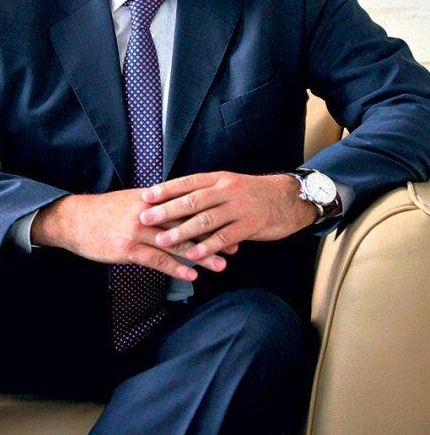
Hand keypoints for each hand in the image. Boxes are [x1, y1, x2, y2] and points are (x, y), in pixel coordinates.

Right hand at [31, 189, 232, 281]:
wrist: (75, 219)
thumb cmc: (105, 212)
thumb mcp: (133, 200)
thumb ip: (158, 204)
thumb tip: (182, 206)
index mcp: (152, 198)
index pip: (188, 205)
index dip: (212, 214)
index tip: (231, 222)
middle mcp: (148, 212)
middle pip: (188, 224)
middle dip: (214, 235)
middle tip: (237, 244)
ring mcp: (138, 231)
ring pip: (176, 244)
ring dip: (201, 255)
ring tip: (222, 265)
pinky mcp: (127, 249)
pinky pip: (157, 260)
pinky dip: (176, 269)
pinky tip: (191, 276)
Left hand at [139, 171, 317, 262]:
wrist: (289, 198)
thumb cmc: (253, 194)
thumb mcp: (230, 185)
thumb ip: (207, 191)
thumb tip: (177, 199)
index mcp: (219, 179)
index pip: (187, 182)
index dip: (165, 189)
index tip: (145, 197)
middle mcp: (227, 190)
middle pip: (192, 200)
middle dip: (166, 211)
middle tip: (144, 219)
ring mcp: (238, 208)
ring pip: (205, 220)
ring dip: (181, 232)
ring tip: (162, 242)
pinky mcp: (250, 226)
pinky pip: (224, 238)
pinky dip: (207, 247)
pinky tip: (193, 255)